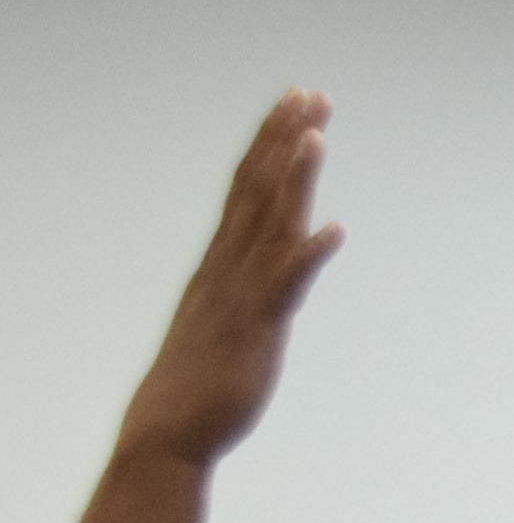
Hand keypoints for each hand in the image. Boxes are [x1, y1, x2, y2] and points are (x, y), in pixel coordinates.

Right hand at [119, 90, 342, 468]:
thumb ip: (246, 283)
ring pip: (270, 224)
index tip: (296, 102)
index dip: (272, 142)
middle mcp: (229, 266)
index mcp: (223, 261)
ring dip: (294, 179)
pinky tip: (336, 229)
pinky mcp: (258, 328)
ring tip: (316, 134)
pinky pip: (286, 285)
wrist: (169, 430)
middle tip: (310, 92)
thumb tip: (269, 263)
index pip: (248, 186)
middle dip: (284, 139)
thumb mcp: (226, 315)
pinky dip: (309, 254)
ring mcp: (242, 293)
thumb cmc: (199, 377)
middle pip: (258, 189)